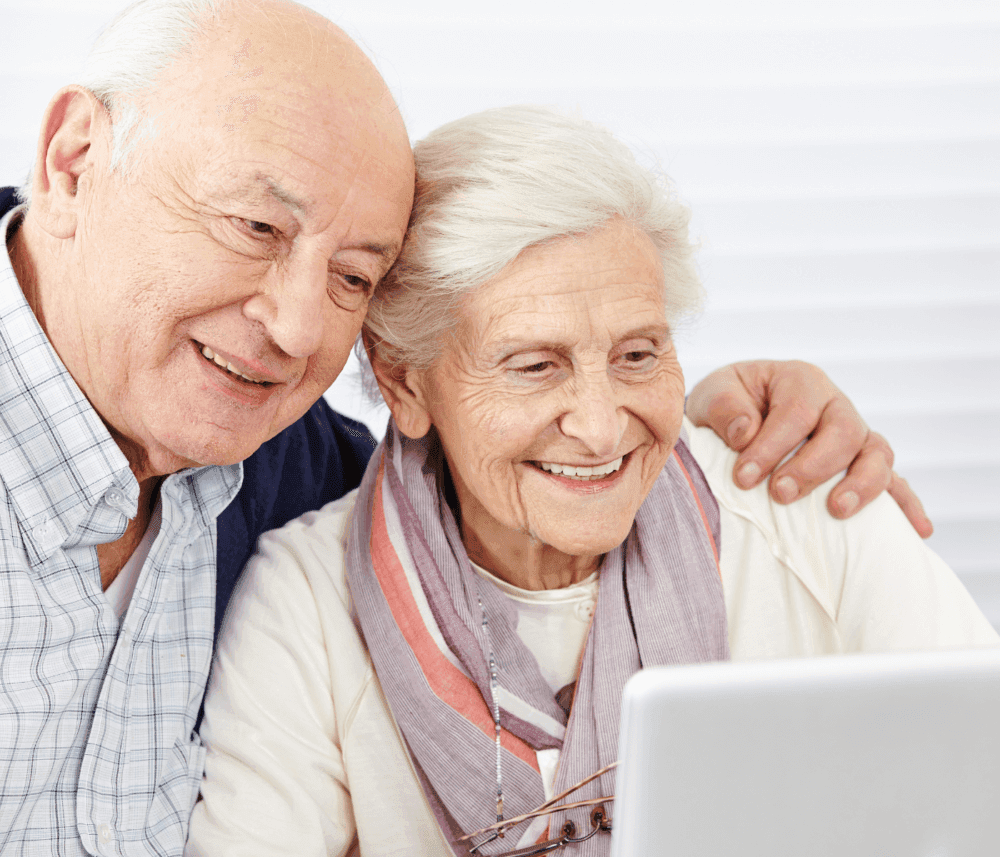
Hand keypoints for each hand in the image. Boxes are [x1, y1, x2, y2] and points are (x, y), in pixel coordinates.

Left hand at [685, 360, 932, 537]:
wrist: (732, 419)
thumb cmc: (726, 406)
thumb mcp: (713, 394)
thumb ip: (725, 407)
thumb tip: (746, 432)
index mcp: (799, 381)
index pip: (797, 412)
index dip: (773, 446)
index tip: (744, 477)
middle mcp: (834, 404)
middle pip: (844, 431)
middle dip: (813, 467)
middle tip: (781, 494)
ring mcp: (855, 435)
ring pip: (877, 454)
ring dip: (861, 484)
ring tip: (836, 511)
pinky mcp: (862, 465)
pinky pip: (894, 481)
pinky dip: (907, 504)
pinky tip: (916, 529)